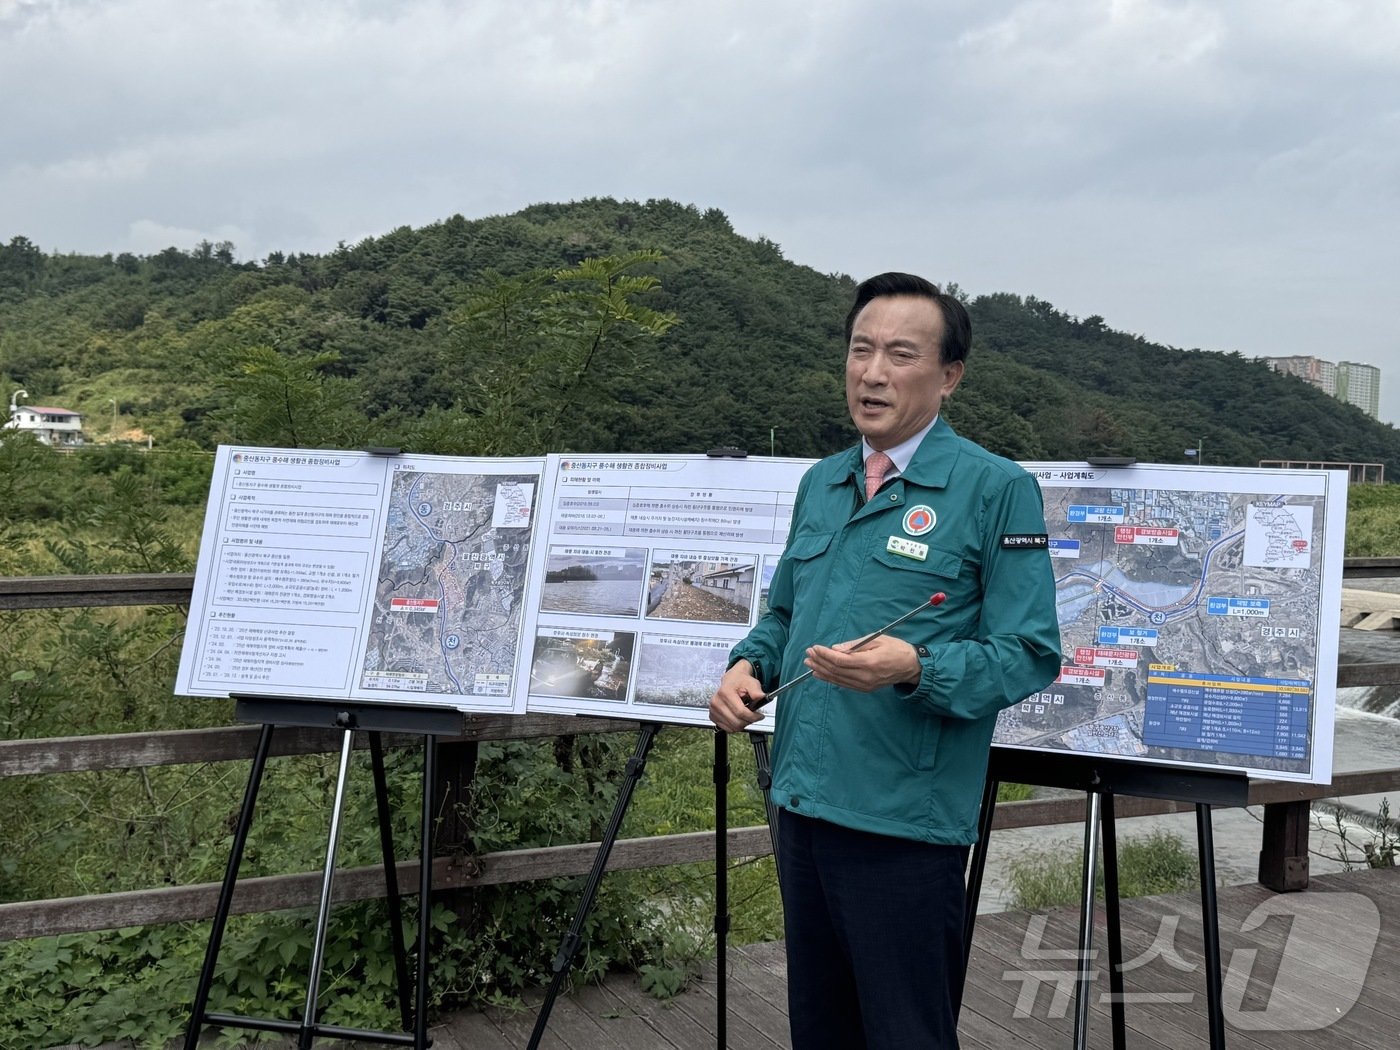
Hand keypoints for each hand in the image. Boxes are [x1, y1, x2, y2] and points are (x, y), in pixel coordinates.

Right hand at [709, 660, 766, 732]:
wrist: (731, 680)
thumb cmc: (741, 681)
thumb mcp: (751, 682)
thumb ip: (756, 691)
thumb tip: (761, 697)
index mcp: (725, 692)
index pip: (740, 712)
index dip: (753, 717)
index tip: (759, 716)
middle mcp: (717, 702)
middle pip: (736, 722)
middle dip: (749, 721)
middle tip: (754, 716)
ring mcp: (713, 710)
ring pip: (732, 727)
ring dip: (742, 724)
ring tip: (746, 714)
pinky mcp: (713, 716)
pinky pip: (727, 728)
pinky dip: (735, 725)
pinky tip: (738, 717)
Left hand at [803, 634, 921, 691]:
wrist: (910, 667)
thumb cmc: (895, 649)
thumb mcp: (877, 640)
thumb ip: (855, 645)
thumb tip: (835, 649)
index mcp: (869, 662)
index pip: (840, 660)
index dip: (824, 655)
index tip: (814, 648)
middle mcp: (866, 676)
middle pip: (836, 670)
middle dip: (819, 662)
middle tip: (808, 654)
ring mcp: (865, 685)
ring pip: (838, 679)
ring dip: (821, 671)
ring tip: (809, 664)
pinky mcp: (865, 689)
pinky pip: (844, 684)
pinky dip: (830, 679)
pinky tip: (820, 674)